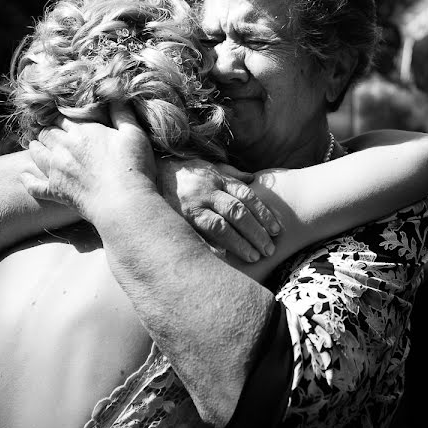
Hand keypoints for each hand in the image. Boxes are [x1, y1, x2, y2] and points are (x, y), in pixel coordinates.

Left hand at [21, 104, 156, 221]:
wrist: (124, 203)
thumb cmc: (133, 167)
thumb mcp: (134, 133)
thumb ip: (121, 112)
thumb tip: (113, 92)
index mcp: (83, 131)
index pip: (63, 117)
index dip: (61, 115)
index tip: (63, 116)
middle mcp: (64, 148)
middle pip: (47, 133)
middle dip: (48, 130)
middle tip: (50, 130)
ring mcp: (57, 170)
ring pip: (36, 153)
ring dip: (36, 147)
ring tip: (37, 145)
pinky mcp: (55, 191)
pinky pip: (34, 185)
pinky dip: (27, 180)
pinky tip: (24, 176)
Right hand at [158, 158, 280, 261]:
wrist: (151, 170)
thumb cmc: (185, 171)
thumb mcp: (210, 167)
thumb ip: (232, 173)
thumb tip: (254, 178)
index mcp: (218, 180)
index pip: (247, 196)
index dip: (264, 214)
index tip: (277, 230)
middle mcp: (207, 192)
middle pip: (237, 212)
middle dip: (256, 232)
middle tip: (270, 249)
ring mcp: (191, 207)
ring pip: (220, 226)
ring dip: (239, 244)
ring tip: (254, 257)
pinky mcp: (178, 220)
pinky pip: (197, 237)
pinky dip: (211, 248)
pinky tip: (224, 260)